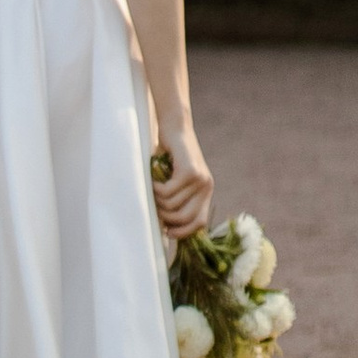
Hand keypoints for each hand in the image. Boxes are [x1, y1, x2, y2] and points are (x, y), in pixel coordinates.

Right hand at [150, 125, 212, 240]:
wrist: (174, 125)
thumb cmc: (169, 153)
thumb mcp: (175, 180)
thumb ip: (176, 198)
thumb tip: (165, 226)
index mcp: (205, 191)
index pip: (200, 223)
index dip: (183, 231)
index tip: (167, 232)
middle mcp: (206, 187)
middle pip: (185, 217)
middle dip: (166, 216)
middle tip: (155, 205)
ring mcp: (199, 179)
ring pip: (172, 204)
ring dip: (157, 199)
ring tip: (152, 187)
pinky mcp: (189, 171)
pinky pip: (167, 192)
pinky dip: (155, 188)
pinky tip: (151, 179)